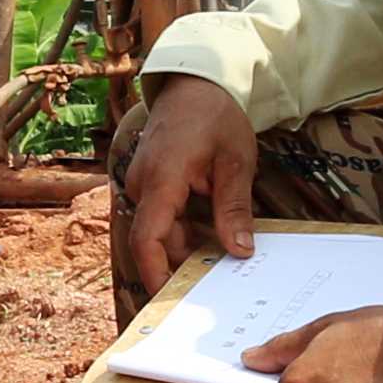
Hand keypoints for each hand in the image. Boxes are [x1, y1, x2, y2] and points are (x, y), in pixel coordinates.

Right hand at [115, 73, 259, 303]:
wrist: (195, 82)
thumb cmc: (216, 115)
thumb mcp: (236, 162)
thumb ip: (234, 209)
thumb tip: (239, 252)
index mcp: (161, 179)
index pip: (148, 238)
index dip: (157, 274)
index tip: (172, 300)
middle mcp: (143, 183)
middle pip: (155, 239)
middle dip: (183, 263)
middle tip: (218, 283)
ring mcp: (143, 182)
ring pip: (160, 229)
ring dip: (188, 244)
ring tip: (223, 255)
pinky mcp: (150, 181)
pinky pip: (163, 215)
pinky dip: (185, 227)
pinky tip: (213, 231)